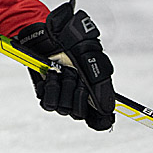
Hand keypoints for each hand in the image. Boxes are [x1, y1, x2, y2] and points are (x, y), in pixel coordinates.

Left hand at [16, 0, 114, 130]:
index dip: (99, 120)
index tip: (95, 110)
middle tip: (72, 72)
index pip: (101, 119)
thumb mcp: (90, 48)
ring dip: (60, 87)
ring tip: (59, 70)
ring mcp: (63, 96)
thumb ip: (100, 74)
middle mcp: (80, 96)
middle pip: (79, 113)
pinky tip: (50, 75)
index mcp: (96, 89)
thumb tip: (107, 109)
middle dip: (76, 92)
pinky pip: (47, 104)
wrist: (45, 32)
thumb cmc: (70, 37)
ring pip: (63, 109)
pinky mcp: (46, 94)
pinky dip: (48, 89)